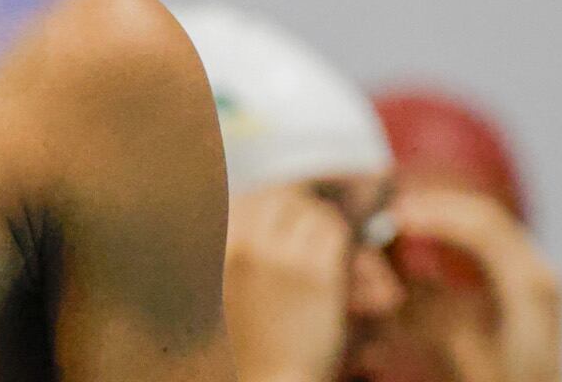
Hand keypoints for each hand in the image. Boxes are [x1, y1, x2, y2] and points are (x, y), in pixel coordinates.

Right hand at [223, 185, 352, 381]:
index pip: (248, 198)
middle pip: (279, 197)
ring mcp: (280, 258)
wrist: (270, 378)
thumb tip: (261, 207)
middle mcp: (246, 246)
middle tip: (310, 225)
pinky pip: (333, 233)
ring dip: (323, 224)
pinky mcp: (315, 274)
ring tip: (327, 243)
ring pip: (311, 212)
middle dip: (299, 207)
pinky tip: (340, 258)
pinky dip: (341, 240)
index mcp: (221, 249)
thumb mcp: (227, 285)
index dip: (272, 202)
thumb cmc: (250, 339)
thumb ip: (239, 247)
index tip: (287, 211)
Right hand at [391, 188, 561, 381]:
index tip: (395, 218)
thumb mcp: (456, 344)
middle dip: (436, 206)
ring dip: (445, 214)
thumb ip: (422, 300)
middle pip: (486, 215)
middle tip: (392, 211)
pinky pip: (490, 241)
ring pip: (488, 223)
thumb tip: (386, 254)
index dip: (435, 215)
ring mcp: (537, 274)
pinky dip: (455, 231)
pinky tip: (426, 235)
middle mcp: (540, 271)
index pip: (482, 228)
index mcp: (530, 286)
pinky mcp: (526, 282)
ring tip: (403, 217)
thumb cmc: (499, 381)